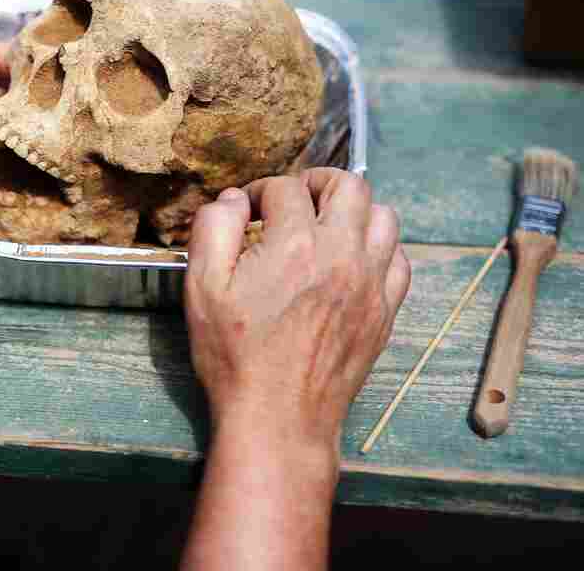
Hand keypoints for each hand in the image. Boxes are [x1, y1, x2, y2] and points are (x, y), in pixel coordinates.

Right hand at [185, 169, 410, 450]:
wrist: (278, 418)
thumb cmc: (235, 356)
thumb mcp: (202, 289)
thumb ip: (213, 231)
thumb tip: (232, 200)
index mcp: (294, 245)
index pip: (285, 188)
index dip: (260, 191)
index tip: (247, 210)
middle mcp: (341, 255)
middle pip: (349, 186)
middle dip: (318, 182)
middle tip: (294, 200)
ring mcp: (370, 284)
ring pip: (385, 217)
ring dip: (354, 210)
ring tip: (326, 225)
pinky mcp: (384, 312)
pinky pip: (398, 260)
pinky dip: (378, 247)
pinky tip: (351, 260)